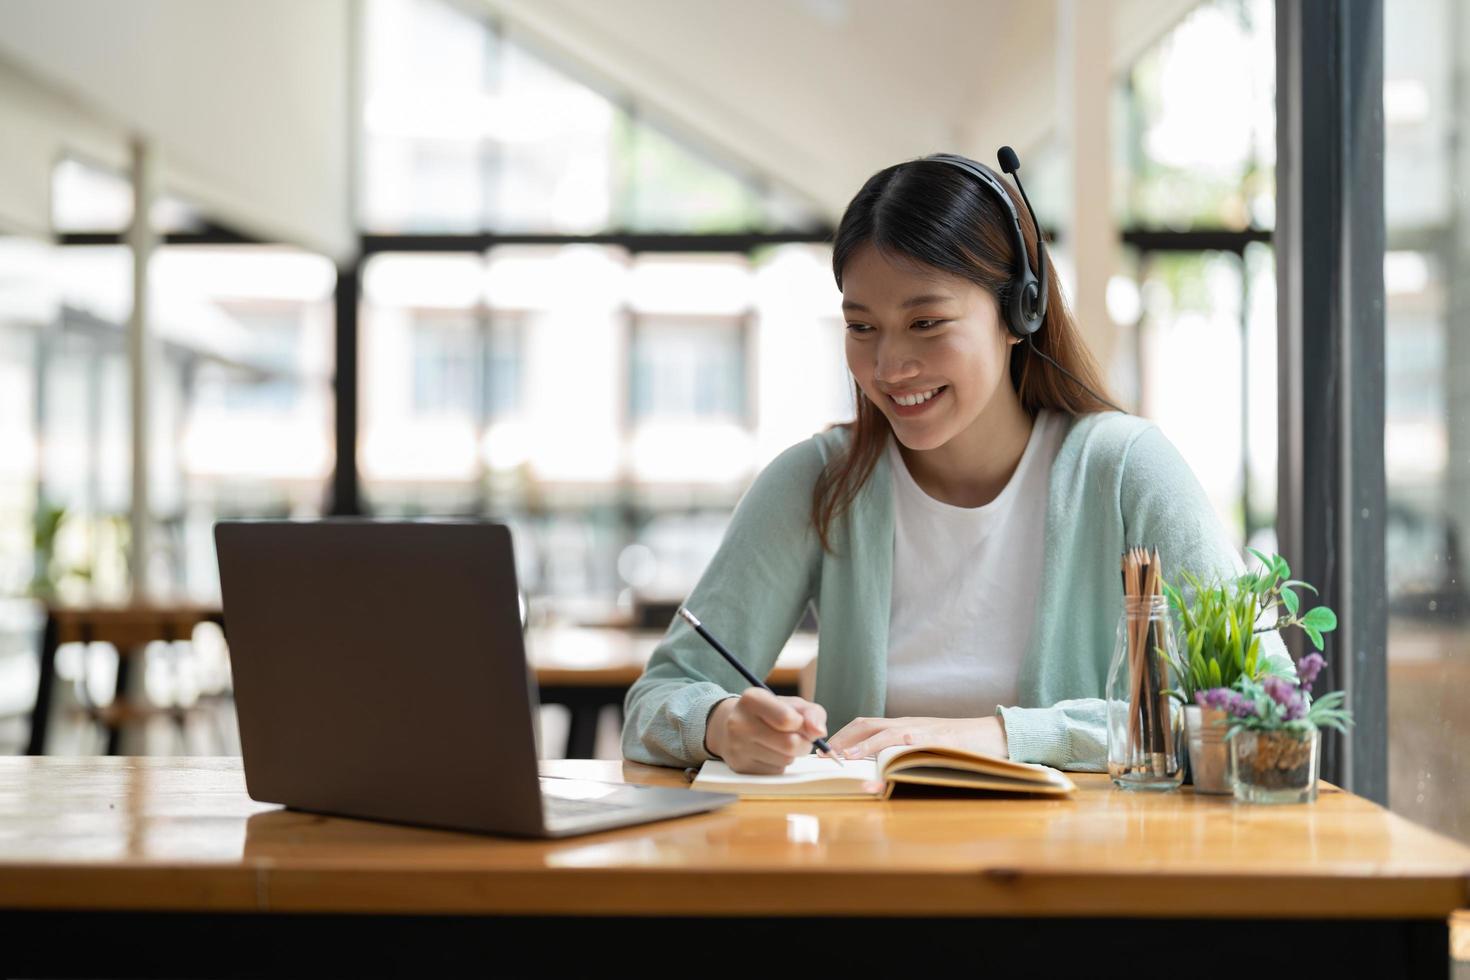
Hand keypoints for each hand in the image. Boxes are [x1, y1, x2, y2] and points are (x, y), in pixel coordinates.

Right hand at [704, 688, 828, 774]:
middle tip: (799, 738)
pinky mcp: (740, 767)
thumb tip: (819, 732)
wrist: (730, 727)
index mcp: (752, 699)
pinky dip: (780, 764)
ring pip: (785, 760)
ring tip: (781, 744)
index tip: (797, 722)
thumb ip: (811, 713)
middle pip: (790, 744)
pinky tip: (770, 754)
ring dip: (792, 755)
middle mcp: (740, 723)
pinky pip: (776, 772)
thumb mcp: (791, 704)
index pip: (787, 719)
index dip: (801, 724)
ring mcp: (737, 747)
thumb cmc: (769, 713)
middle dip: (803, 744)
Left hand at [826, 715, 1007, 759]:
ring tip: (843, 758)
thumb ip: (902, 751)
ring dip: (861, 745)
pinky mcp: (938, 743)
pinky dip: (894, 757)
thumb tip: (876, 769)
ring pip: (885, 732)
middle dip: (841, 738)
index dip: (842, 735)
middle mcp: (909, 725)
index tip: (823, 750)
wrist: (994, 736)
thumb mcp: (925, 745)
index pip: (865, 724)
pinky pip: (912, 749)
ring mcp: (923, 732)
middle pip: (867, 723)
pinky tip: (883, 769)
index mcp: (903, 725)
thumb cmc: (959, 746)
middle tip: (823, 755)